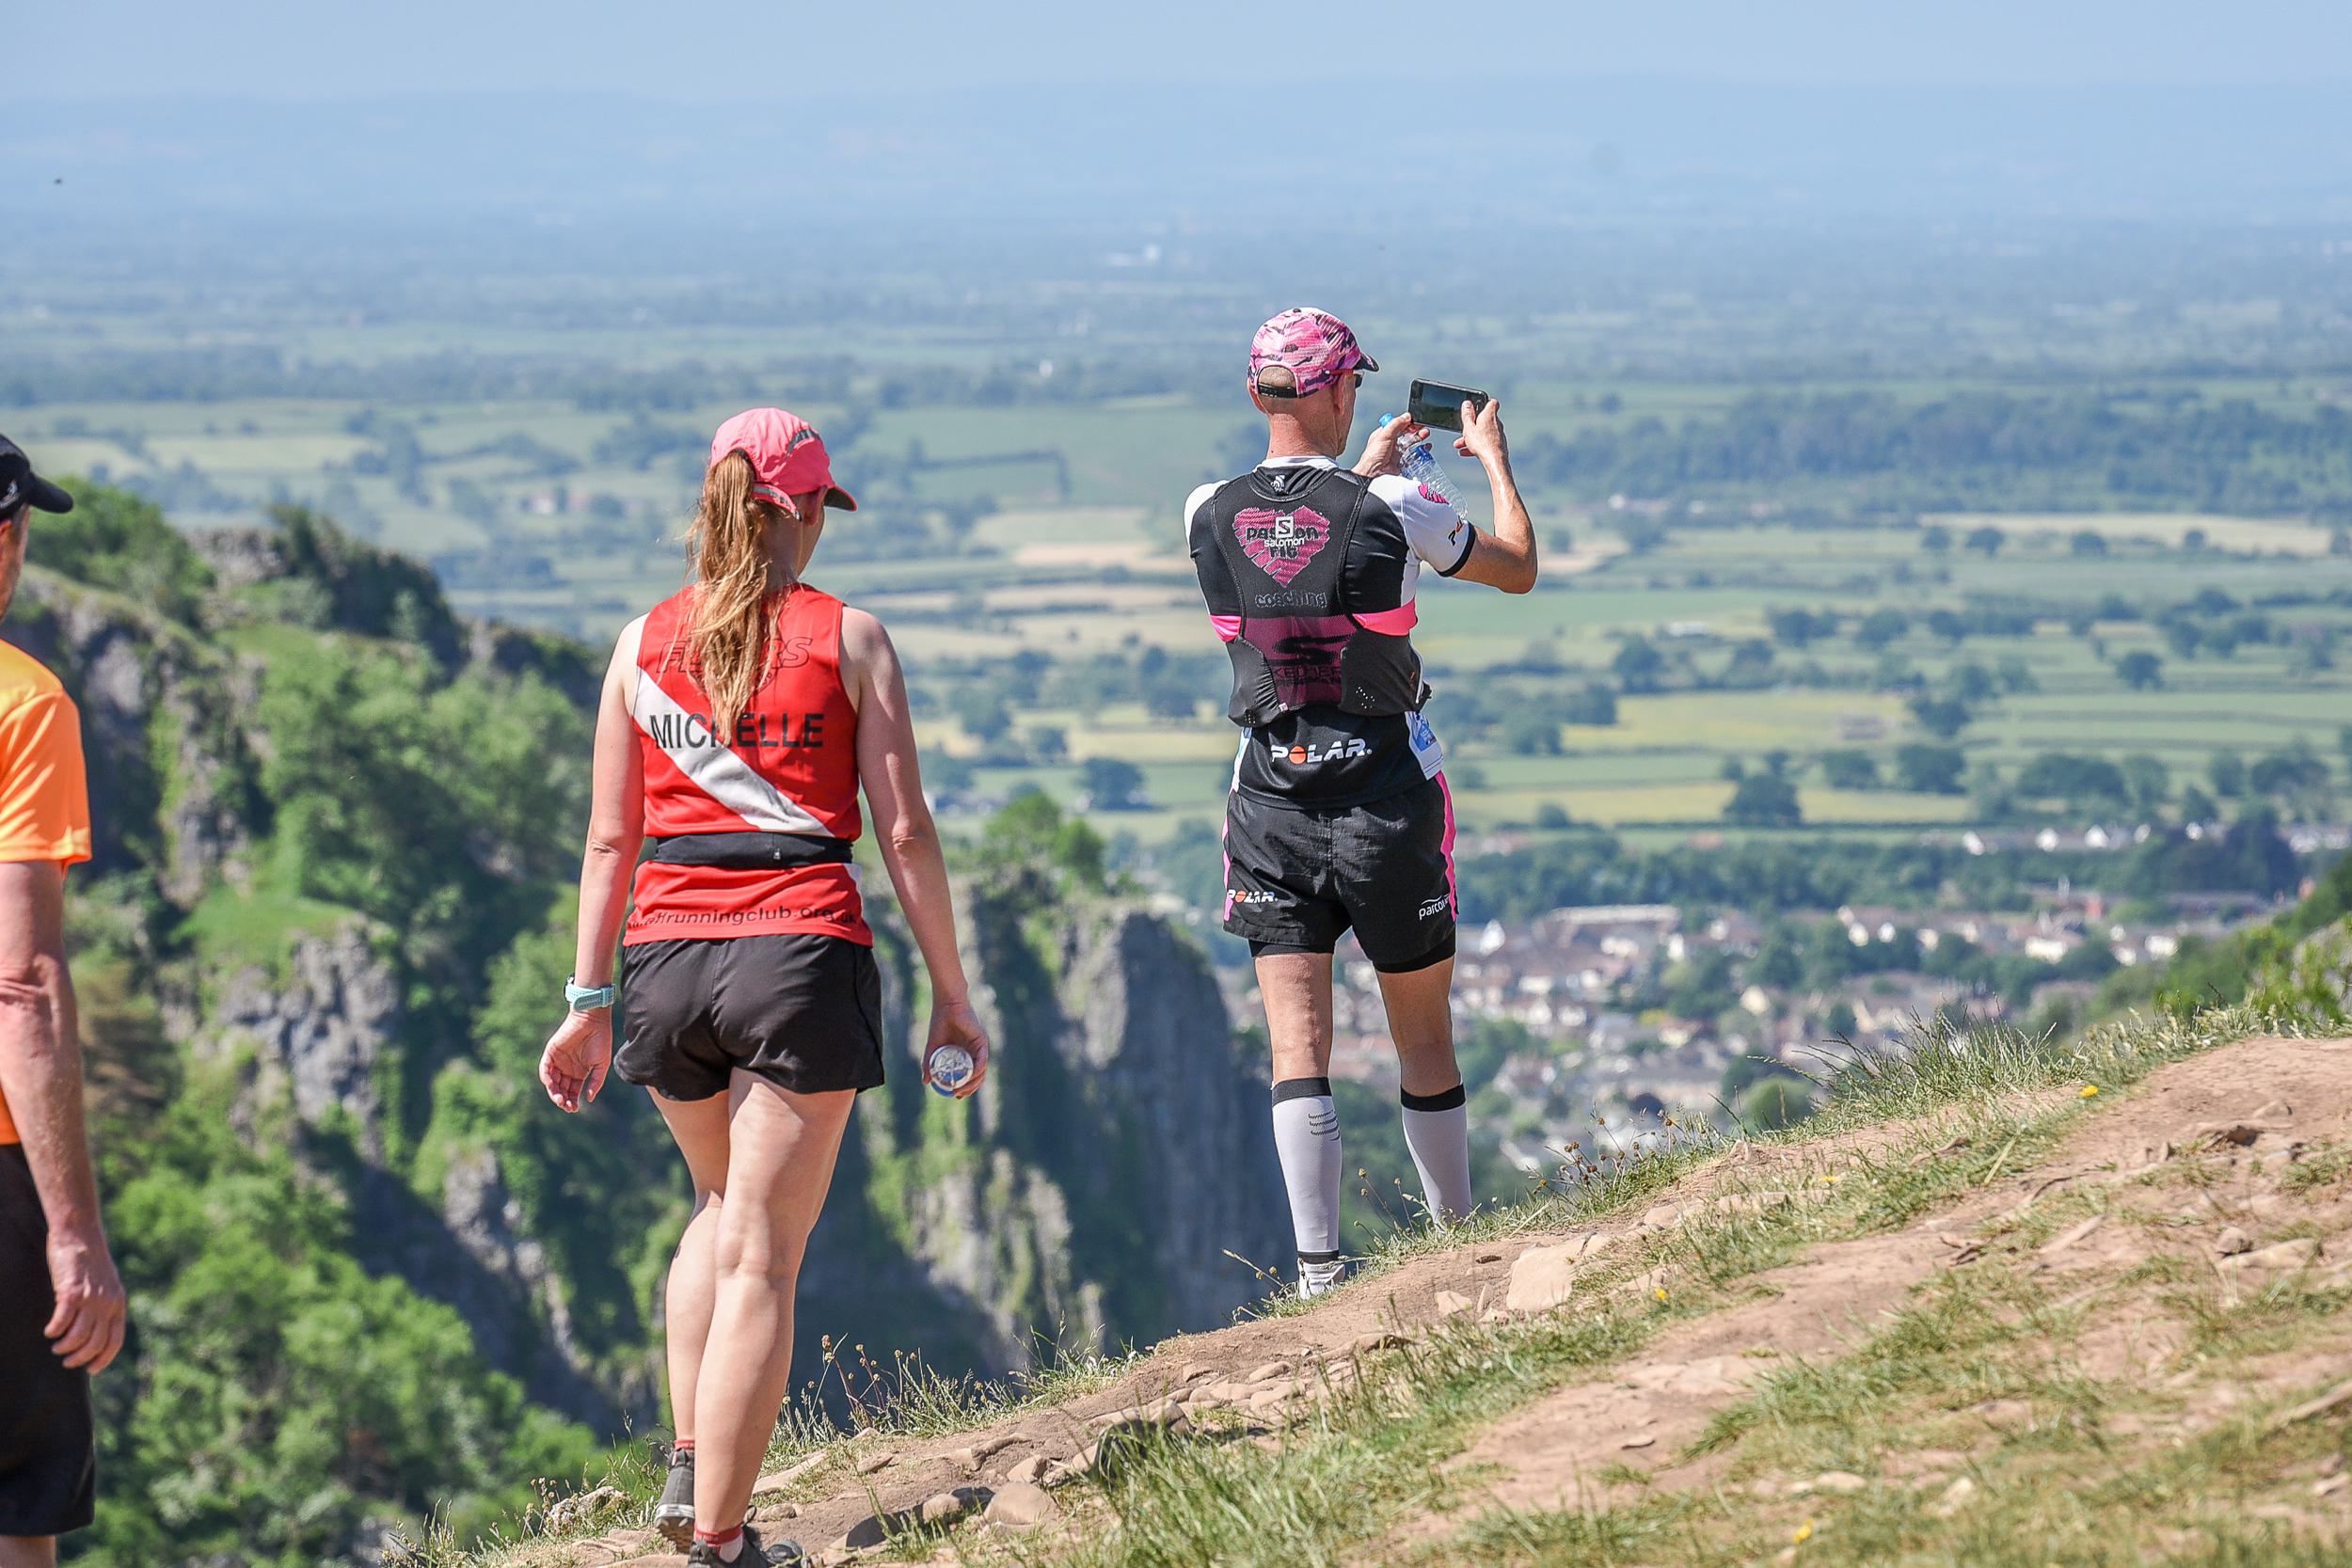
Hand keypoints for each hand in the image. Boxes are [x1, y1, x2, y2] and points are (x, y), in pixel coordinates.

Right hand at [45, 1225, 126, 1372]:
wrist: (80, 1235)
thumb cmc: (90, 1261)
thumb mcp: (106, 1284)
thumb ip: (104, 1305)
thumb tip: (95, 1328)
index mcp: (118, 1303)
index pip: (115, 1340)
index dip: (103, 1359)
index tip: (92, 1369)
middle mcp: (107, 1303)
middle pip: (95, 1343)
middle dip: (80, 1358)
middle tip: (67, 1361)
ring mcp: (90, 1298)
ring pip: (78, 1337)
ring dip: (65, 1347)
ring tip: (57, 1347)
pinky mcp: (71, 1292)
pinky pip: (62, 1322)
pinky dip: (54, 1331)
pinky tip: (49, 1331)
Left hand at [539, 1009, 611, 1112]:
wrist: (593, 1020)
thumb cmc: (600, 1040)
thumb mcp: (601, 1065)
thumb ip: (596, 1082)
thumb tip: (589, 1099)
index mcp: (579, 1073)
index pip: (572, 1091)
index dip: (572, 1101)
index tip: (574, 1108)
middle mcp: (567, 1069)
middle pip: (561, 1089)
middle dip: (563, 1099)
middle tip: (567, 1107)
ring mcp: (558, 1061)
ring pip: (552, 1081)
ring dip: (554, 1092)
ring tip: (560, 1100)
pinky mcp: (551, 1053)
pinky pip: (545, 1068)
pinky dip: (546, 1078)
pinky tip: (552, 1085)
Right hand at [927, 994, 990, 1100]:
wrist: (946, 1006)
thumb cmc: (939, 1024)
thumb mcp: (932, 1048)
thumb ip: (929, 1064)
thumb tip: (925, 1082)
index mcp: (964, 1054)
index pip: (969, 1075)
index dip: (964, 1087)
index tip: (954, 1095)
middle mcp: (974, 1052)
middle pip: (977, 1076)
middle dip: (969, 1089)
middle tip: (957, 1094)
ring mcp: (979, 1047)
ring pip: (981, 1071)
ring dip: (972, 1083)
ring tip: (959, 1089)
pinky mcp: (982, 1041)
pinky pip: (982, 1060)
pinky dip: (977, 1071)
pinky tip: (969, 1077)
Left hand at [1354, 416, 1428, 478]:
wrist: (1374, 475)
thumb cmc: (1373, 457)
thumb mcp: (1384, 435)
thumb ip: (1395, 424)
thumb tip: (1406, 416)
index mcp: (1384, 435)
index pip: (1397, 425)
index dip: (1406, 422)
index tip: (1414, 421)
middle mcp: (1391, 444)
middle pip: (1406, 434)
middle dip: (1415, 430)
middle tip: (1422, 428)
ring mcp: (1397, 453)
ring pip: (1410, 443)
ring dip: (1419, 438)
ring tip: (1425, 435)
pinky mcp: (1402, 462)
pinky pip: (1413, 455)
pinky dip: (1420, 451)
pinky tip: (1424, 447)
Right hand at [1453, 397, 1510, 470]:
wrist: (1495, 461)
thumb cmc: (1482, 444)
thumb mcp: (1469, 428)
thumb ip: (1467, 415)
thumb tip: (1467, 403)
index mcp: (1489, 415)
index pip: (1491, 402)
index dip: (1483, 403)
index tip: (1475, 407)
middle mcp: (1496, 423)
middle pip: (1484, 420)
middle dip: (1472, 426)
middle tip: (1463, 431)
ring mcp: (1499, 434)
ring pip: (1483, 433)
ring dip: (1472, 437)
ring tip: (1460, 445)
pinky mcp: (1499, 445)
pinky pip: (1486, 442)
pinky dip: (1477, 445)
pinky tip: (1467, 452)